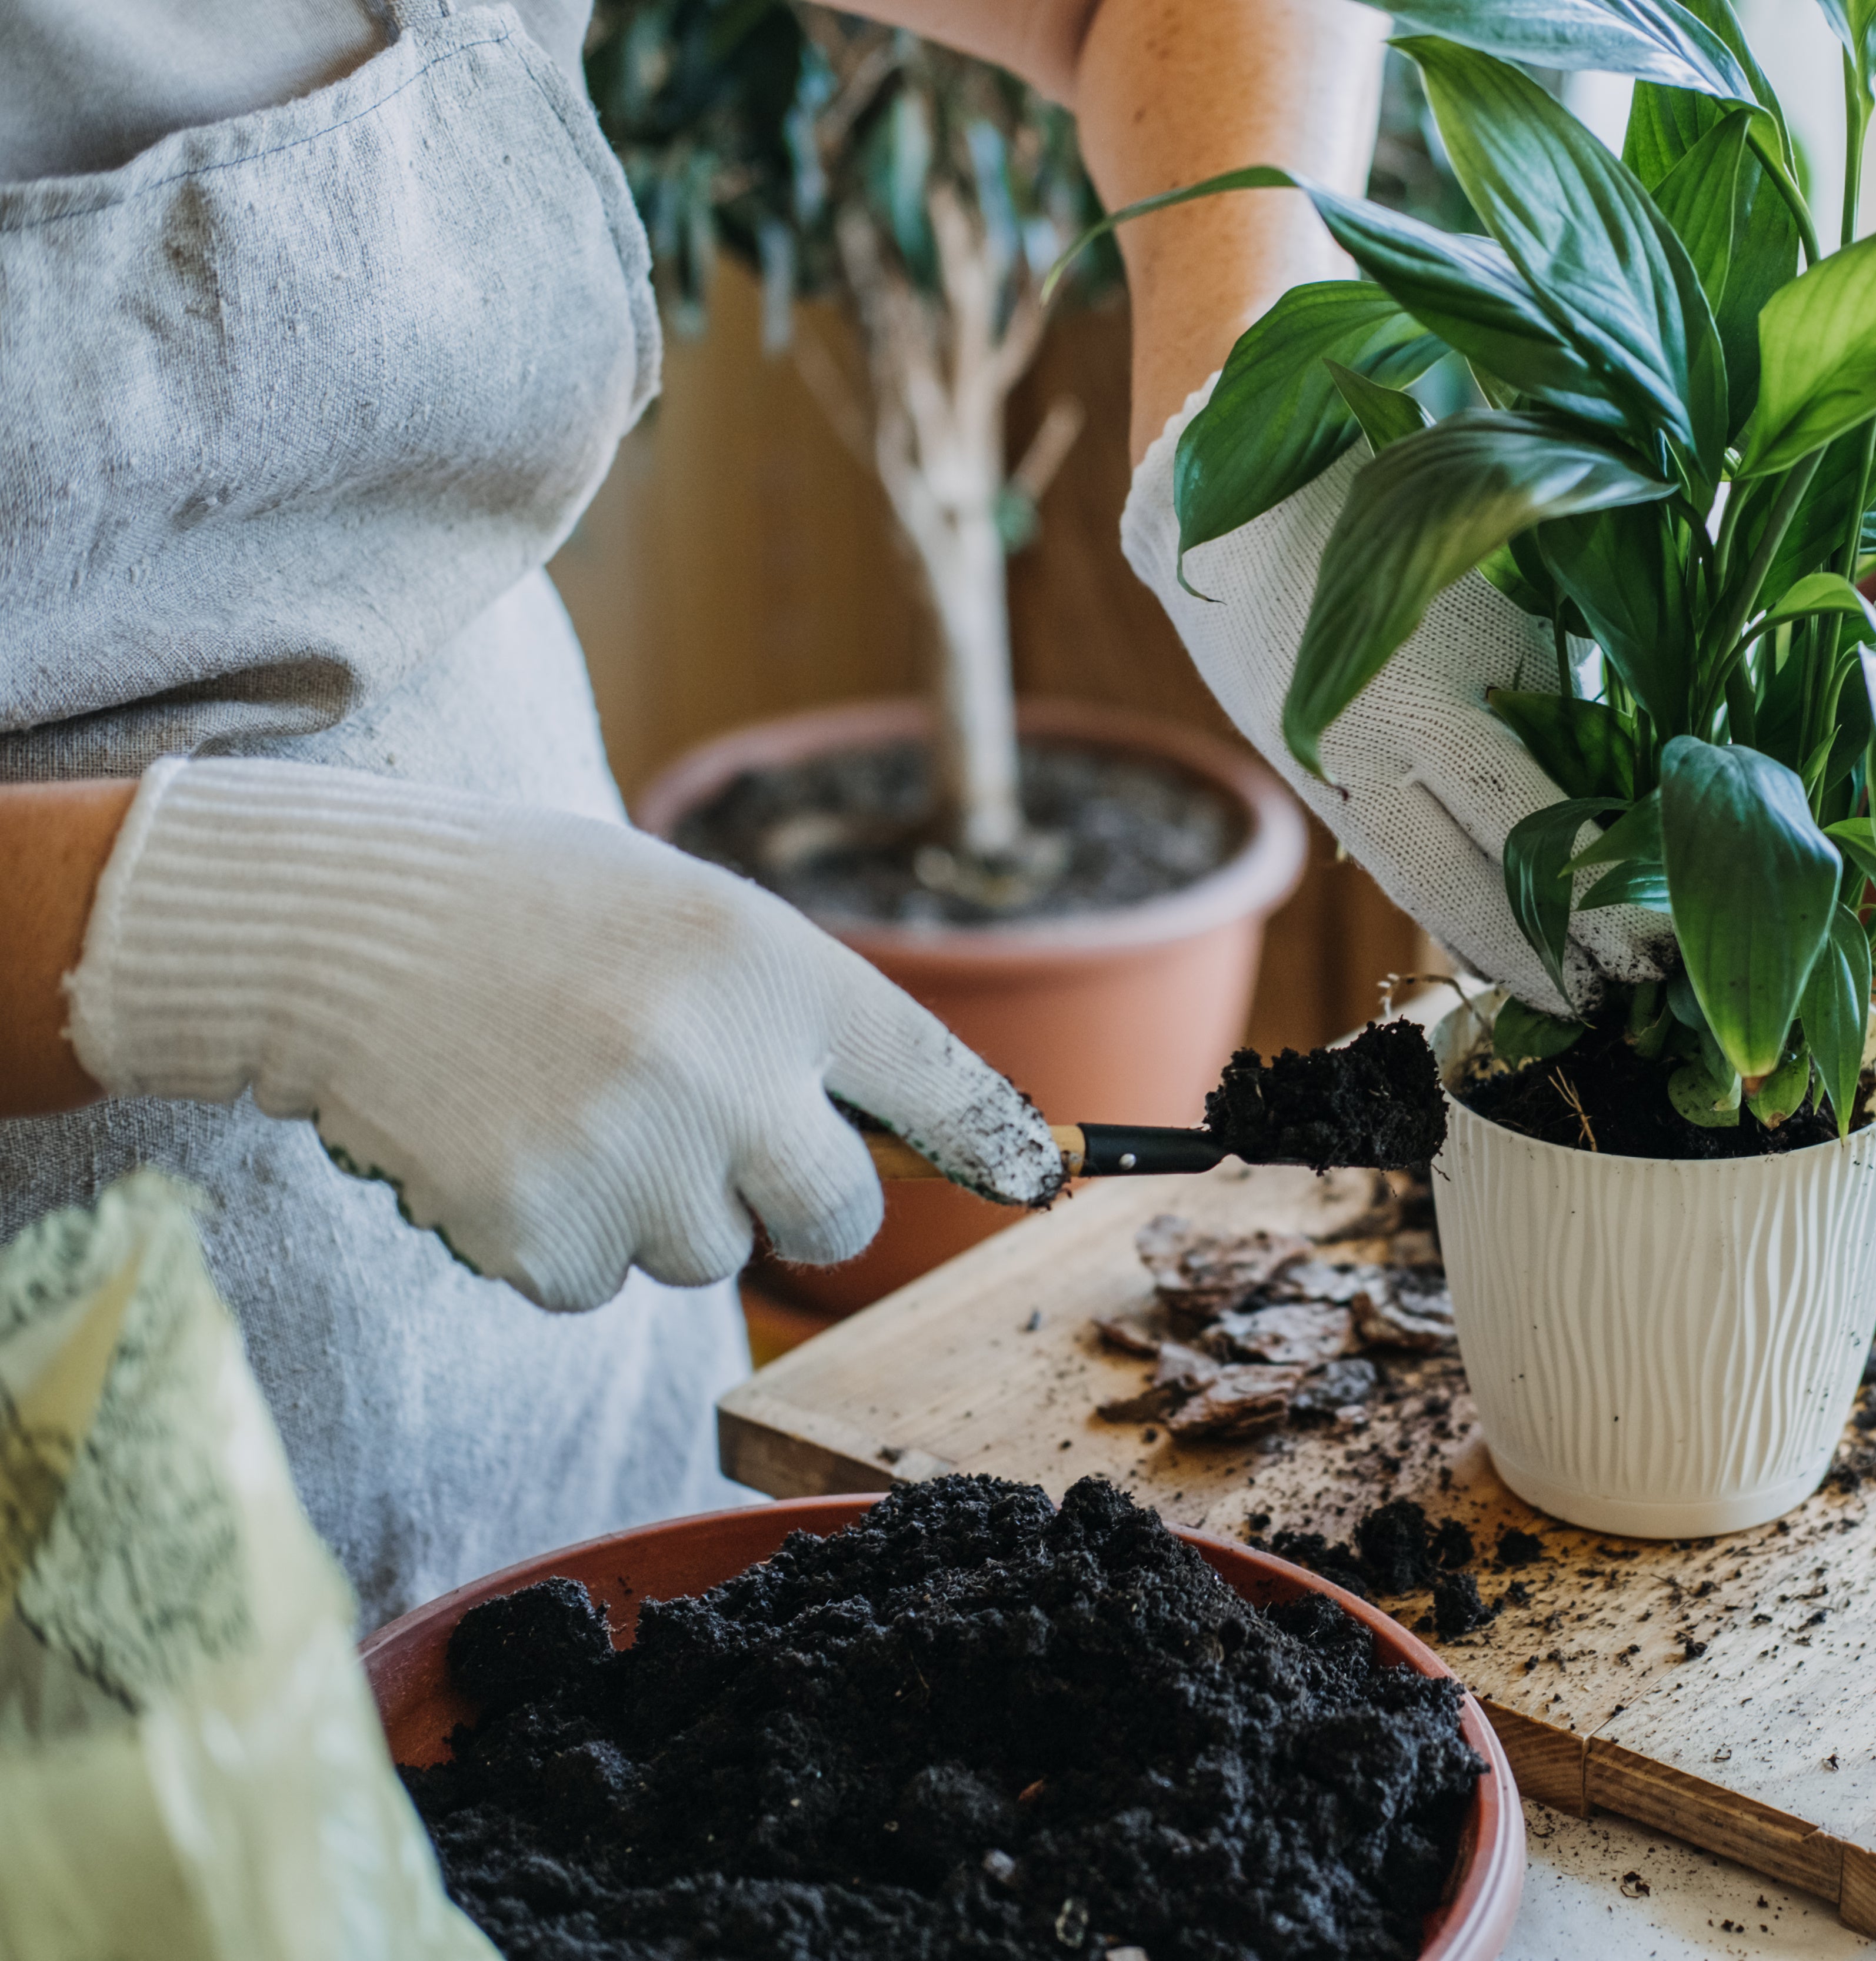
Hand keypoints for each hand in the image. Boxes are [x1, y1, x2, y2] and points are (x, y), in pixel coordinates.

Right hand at [65, 760, 1064, 1310]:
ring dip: (653, 1206)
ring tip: (566, 1100)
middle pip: (835, 1214)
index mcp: (776, 968)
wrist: (341, 930)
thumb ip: (801, 1021)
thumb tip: (902, 1141)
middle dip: (791, 1198)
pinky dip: (558, 1237)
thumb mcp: (698, 921)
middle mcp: (728, 1068)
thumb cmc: (537, 914)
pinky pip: (597, 1283)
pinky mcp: (544, 1233)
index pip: (936, 1081)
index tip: (1037, 1179)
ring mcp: (637, 1159)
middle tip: (702, 1132)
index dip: (998, 1142)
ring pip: (706, 1253)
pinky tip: (505, 1142)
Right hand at [1124, 390, 1672, 1013]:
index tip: (1662, 944)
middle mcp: (1385, 737)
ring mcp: (1336, 765)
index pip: (1541, 823)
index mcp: (1446, 673)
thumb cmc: (1401, 491)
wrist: (1232, 479)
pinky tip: (1492, 944)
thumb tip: (1643, 763)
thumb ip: (1566, 667)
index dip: (1601, 898)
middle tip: (1629, 998)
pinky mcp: (1308, 774)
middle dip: (1559, 952)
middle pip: (1484, 883)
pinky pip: (1387, 863)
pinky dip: (1443, 910)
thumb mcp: (1506, 567)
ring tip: (1567, 995)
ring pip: (1427, 890)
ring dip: (1499, 951)